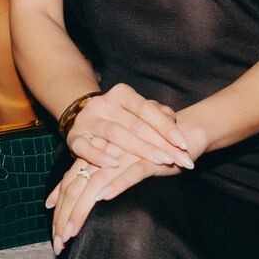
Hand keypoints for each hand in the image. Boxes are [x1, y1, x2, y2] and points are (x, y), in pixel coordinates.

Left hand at [47, 151, 181, 252]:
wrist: (184, 133)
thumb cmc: (150, 151)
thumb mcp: (121, 165)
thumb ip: (97, 177)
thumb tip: (70, 199)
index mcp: (98, 156)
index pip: (72, 182)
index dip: (60, 205)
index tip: (54, 232)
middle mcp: (107, 155)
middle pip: (78, 186)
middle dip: (66, 215)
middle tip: (60, 241)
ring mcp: (126, 155)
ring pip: (97, 182)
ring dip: (83, 208)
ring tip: (72, 231)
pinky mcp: (149, 157)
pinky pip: (130, 171)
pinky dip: (116, 184)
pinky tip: (104, 197)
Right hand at [66, 82, 193, 171]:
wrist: (85, 117)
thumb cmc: (121, 118)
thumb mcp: (138, 112)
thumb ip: (157, 114)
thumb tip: (173, 120)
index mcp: (121, 94)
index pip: (147, 109)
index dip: (166, 127)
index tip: (184, 144)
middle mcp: (103, 103)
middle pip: (135, 124)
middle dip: (160, 143)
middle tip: (179, 159)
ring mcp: (88, 120)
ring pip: (115, 134)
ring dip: (139, 149)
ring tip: (159, 161)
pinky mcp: (74, 137)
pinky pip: (85, 147)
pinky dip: (99, 156)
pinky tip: (114, 164)